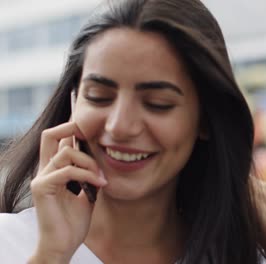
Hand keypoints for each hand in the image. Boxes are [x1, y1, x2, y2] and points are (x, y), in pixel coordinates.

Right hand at [29, 122, 106, 262]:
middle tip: (92, 133)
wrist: (63, 245)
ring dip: (90, 162)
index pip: (57, 139)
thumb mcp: (87, 193)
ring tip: (101, 176)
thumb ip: (89, 175)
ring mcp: (41, 178)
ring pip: (66, 152)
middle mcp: (45, 170)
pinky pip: (67, 170)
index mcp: (54, 170)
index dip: (72, 129)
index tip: (93, 129)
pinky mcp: (42, 188)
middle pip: (50, 135)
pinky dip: (87, 175)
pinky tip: (100, 183)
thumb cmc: (74, 222)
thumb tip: (101, 160)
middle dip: (72, 127)